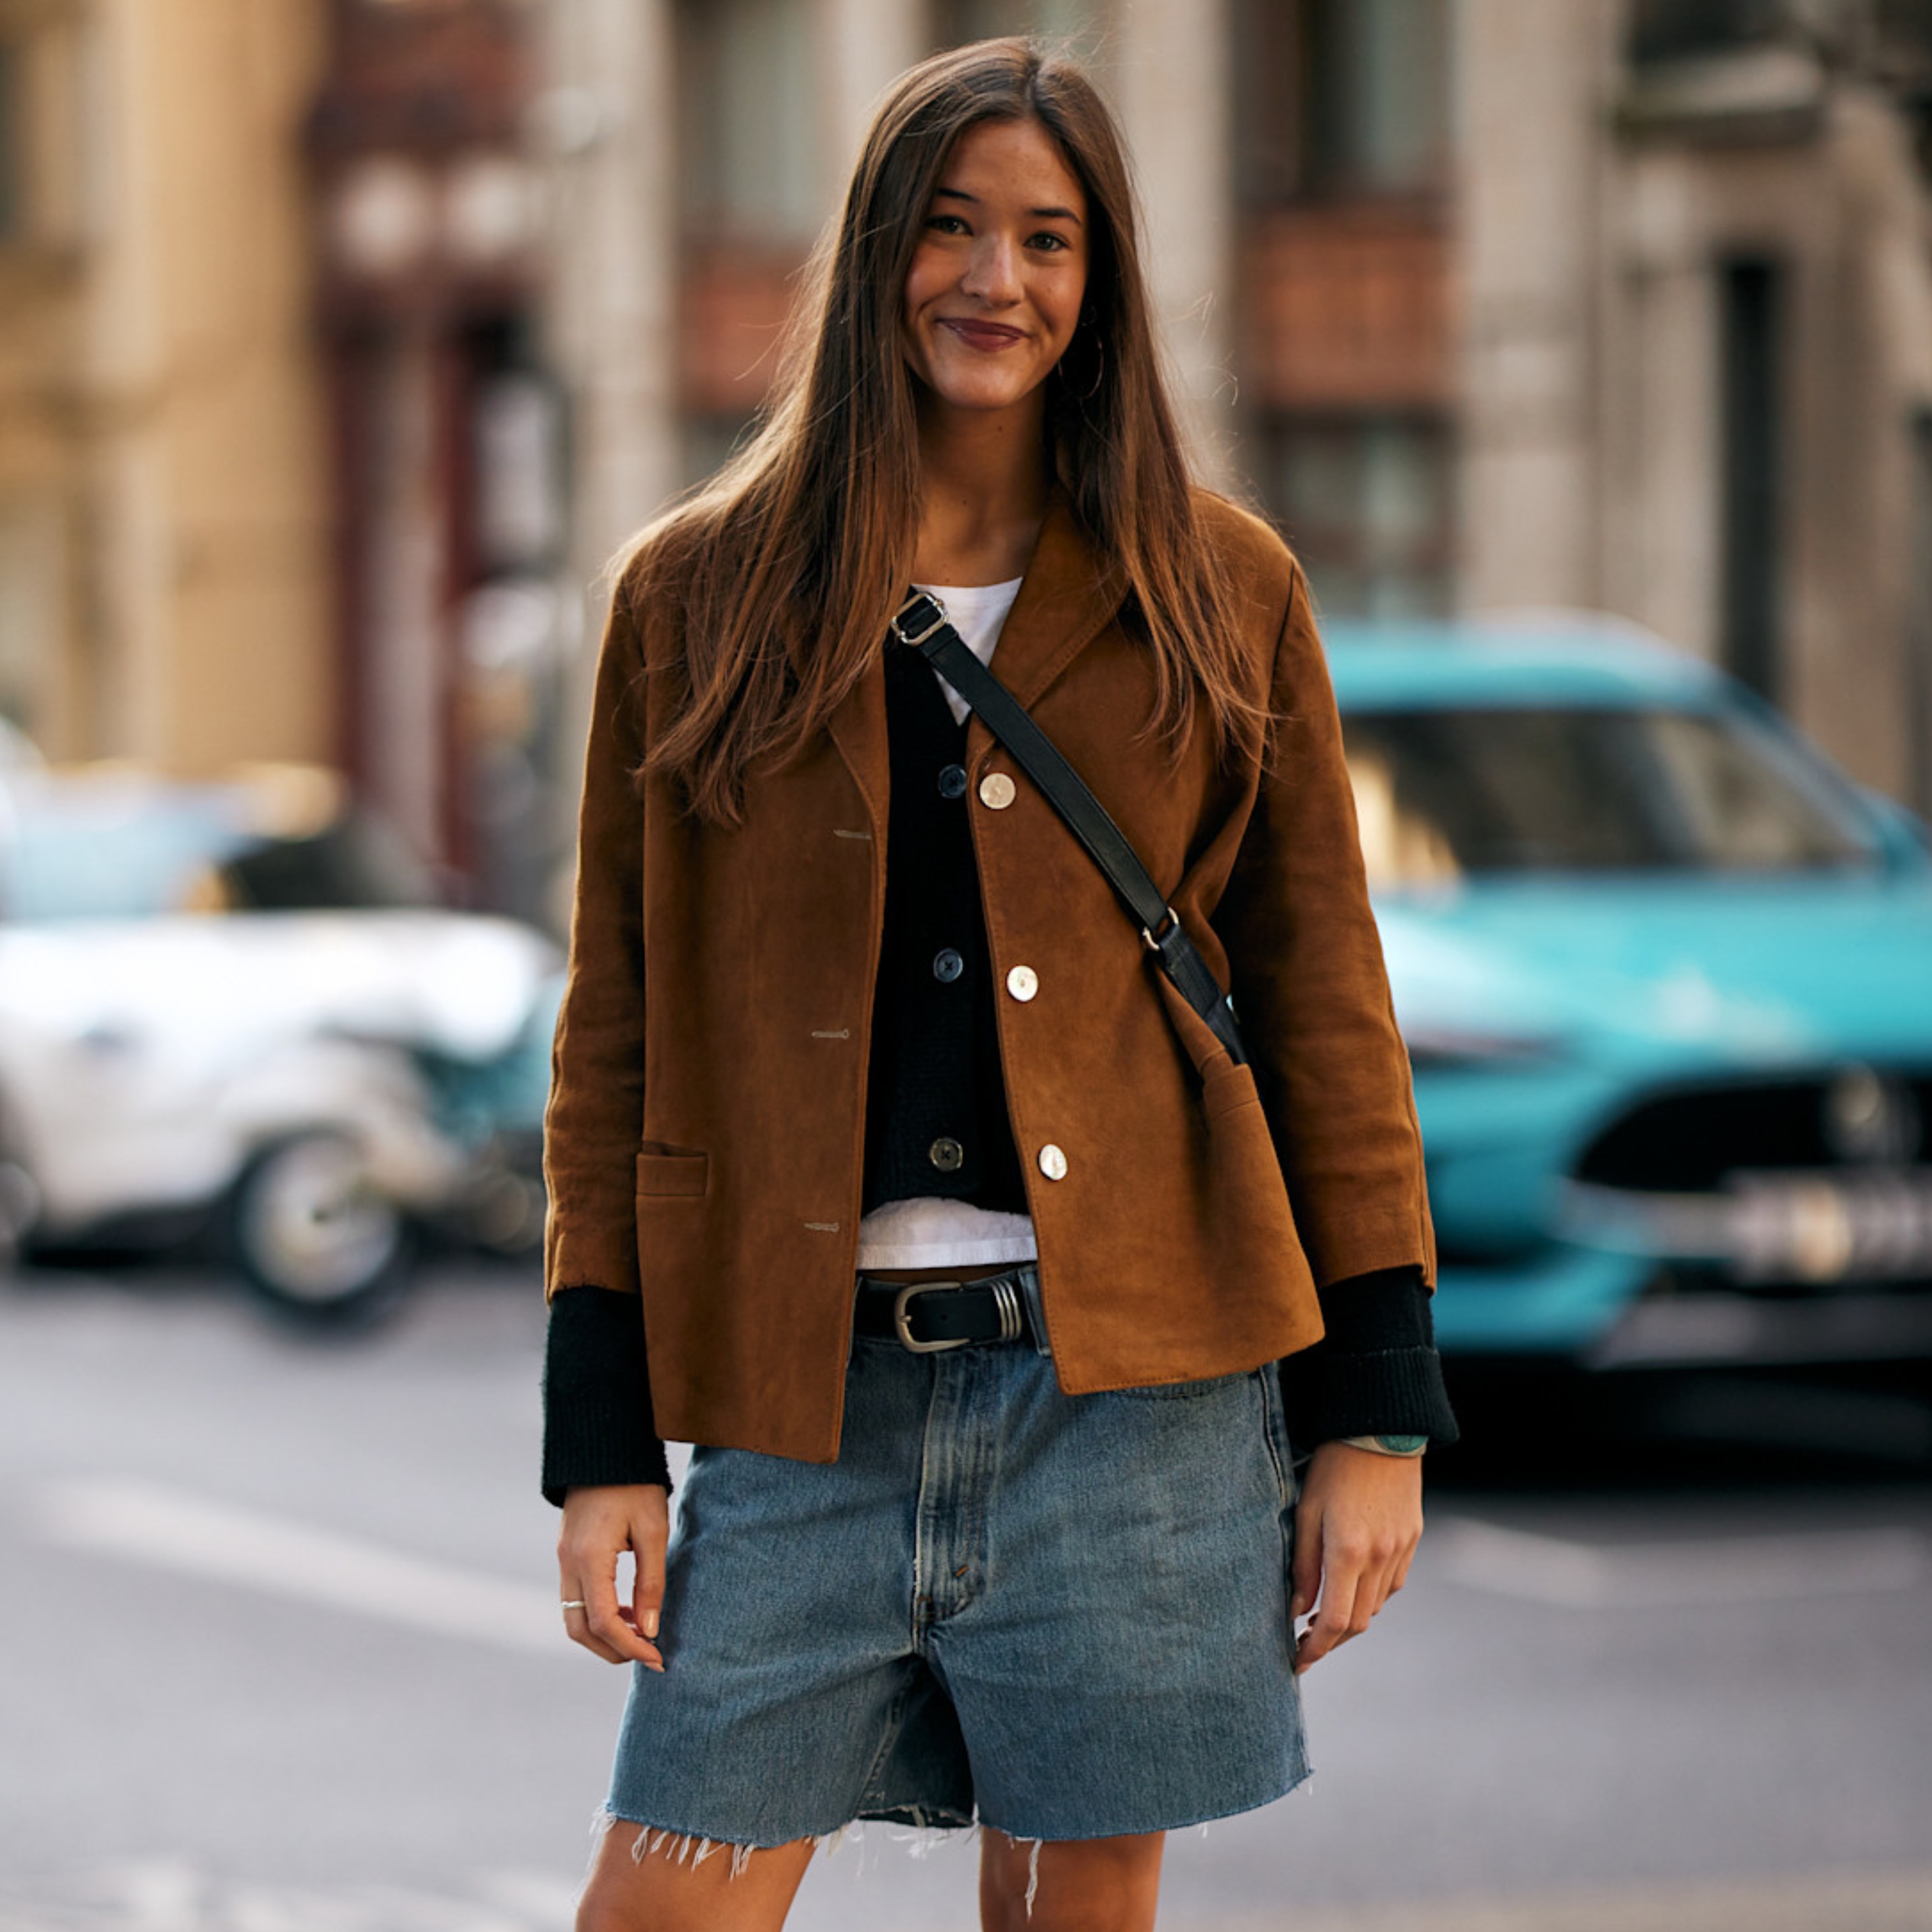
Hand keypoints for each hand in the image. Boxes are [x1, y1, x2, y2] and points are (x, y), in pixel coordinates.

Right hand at [557, 1483, 669, 1668]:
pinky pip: (575, 1598)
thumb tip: (649, 1630)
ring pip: (574, 1618)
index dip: (630, 1647)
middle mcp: (568, 1563)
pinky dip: (597, 1614)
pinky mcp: (566, 1554)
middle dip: (612, 1650)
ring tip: (639, 1633)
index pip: (604, 1622)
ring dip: (603, 1634)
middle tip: (647, 1654)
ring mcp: (563, 1559)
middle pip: (580, 1629)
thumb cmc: (635, 1485)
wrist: (605, 1449)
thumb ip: (651, 1582)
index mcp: (589, 1557)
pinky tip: (626, 1608)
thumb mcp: (653, 1530)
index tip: (657, 1657)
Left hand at [1288, 1441, 1422, 1674]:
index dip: (1316, 1648)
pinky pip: (1392, 1585)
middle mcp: (1380, 1557)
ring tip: (1323, 1619)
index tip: (1298, 1660)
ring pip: (1377, 1606)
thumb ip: (1302, 1565)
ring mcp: (1401, 1550)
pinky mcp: (1412, 1540)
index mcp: (1349, 1551)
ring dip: (1352, 1621)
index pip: (1336, 1621)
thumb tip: (1296, 1610)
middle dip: (1332, 1641)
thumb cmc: (1332, 1467)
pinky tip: (1352, 1590)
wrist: (1379, 1431)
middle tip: (1306, 1644)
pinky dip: (1371, 1597)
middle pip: (1359, 1622)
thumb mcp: (1305, 1511)